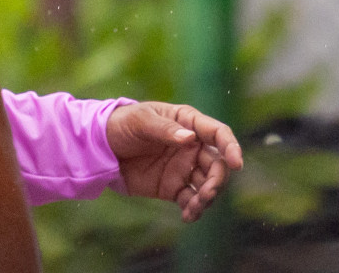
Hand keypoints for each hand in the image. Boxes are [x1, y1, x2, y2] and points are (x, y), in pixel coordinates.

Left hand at [105, 101, 243, 222]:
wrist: (101, 148)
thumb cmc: (123, 124)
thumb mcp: (142, 121)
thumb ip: (165, 130)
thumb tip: (189, 138)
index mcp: (189, 123)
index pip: (218, 134)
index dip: (231, 147)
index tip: (237, 164)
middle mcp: (192, 146)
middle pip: (217, 164)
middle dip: (217, 180)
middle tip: (207, 194)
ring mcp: (184, 168)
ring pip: (207, 184)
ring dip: (207, 197)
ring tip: (194, 208)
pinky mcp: (172, 187)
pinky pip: (190, 200)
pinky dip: (194, 210)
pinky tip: (189, 216)